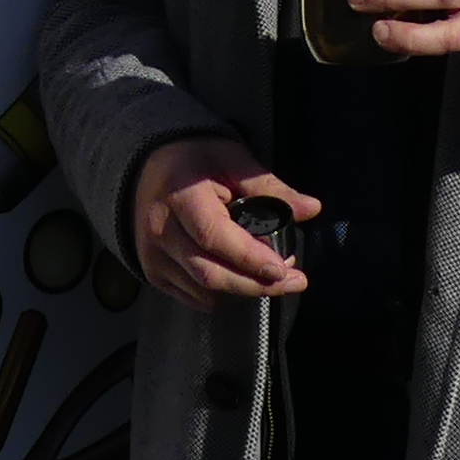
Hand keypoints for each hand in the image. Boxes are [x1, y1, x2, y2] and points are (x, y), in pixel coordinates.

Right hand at [128, 134, 316, 309]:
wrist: (147, 169)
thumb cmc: (196, 162)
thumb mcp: (233, 161)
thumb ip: (270, 187)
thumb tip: (312, 209)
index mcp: (181, 196)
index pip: (215, 236)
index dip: (250, 257)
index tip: (284, 268)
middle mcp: (161, 231)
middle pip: (210, 273)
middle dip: (256, 284)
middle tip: (293, 282)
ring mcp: (154, 256)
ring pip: (205, 292)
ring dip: (243, 292)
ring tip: (271, 277)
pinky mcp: (154, 273)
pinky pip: (195, 298)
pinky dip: (224, 295)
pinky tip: (242, 279)